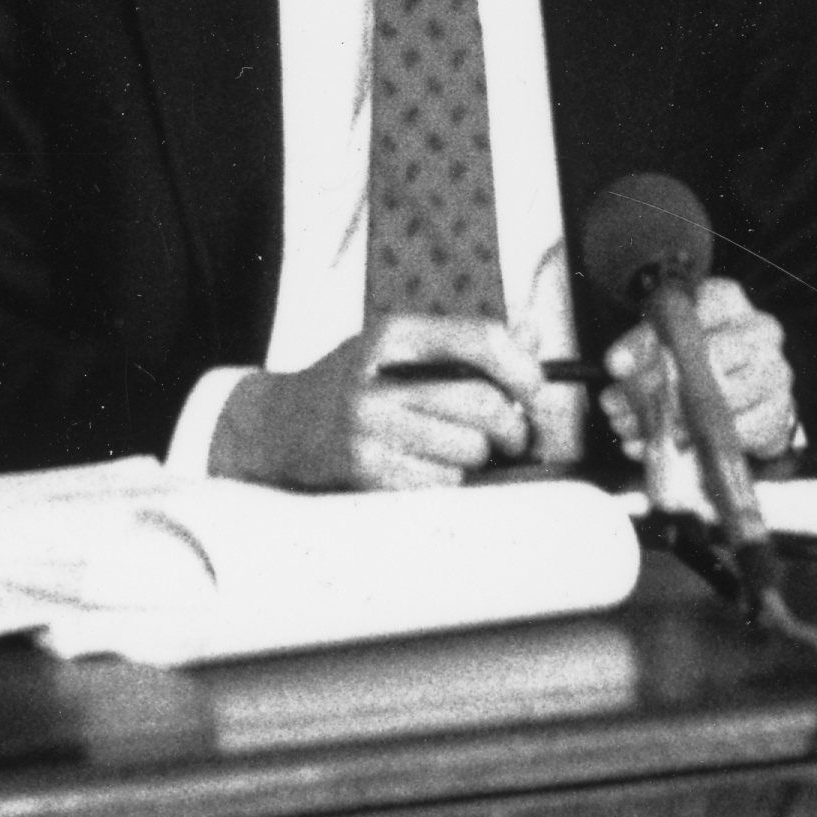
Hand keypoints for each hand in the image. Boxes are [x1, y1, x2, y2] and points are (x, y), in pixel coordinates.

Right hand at [211, 314, 548, 490]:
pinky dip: (448, 479)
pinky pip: (442, 482)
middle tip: (514, 436)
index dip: (524, 369)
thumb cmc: (355, 383)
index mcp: (394, 333)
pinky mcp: (365, 470)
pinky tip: (424, 465)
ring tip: (457, 448)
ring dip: (478, 457)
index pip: (482, 340)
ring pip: (469, 450)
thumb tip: (534, 335)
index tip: (537, 390)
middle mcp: (378, 376)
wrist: (280, 425)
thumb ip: (466, 342)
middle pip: (483, 403)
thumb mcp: (401, 347)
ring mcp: (368, 426)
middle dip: (514, 427)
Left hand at [598, 276, 796, 466]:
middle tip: (616, 407)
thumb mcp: (664, 334)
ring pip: (721, 401)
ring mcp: (776, 372)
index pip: (686, 315)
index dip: (646, 344)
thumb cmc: (699, 348)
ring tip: (633, 430)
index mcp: (728, 299)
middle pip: (707, 359)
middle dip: (654, 389)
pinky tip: (665, 446)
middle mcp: (761, 331)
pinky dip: (698, 445)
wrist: (743, 377)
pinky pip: (737, 434)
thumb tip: (618, 365)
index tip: (614, 368)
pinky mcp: (780, 412)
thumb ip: (639, 345)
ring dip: (671, 423)